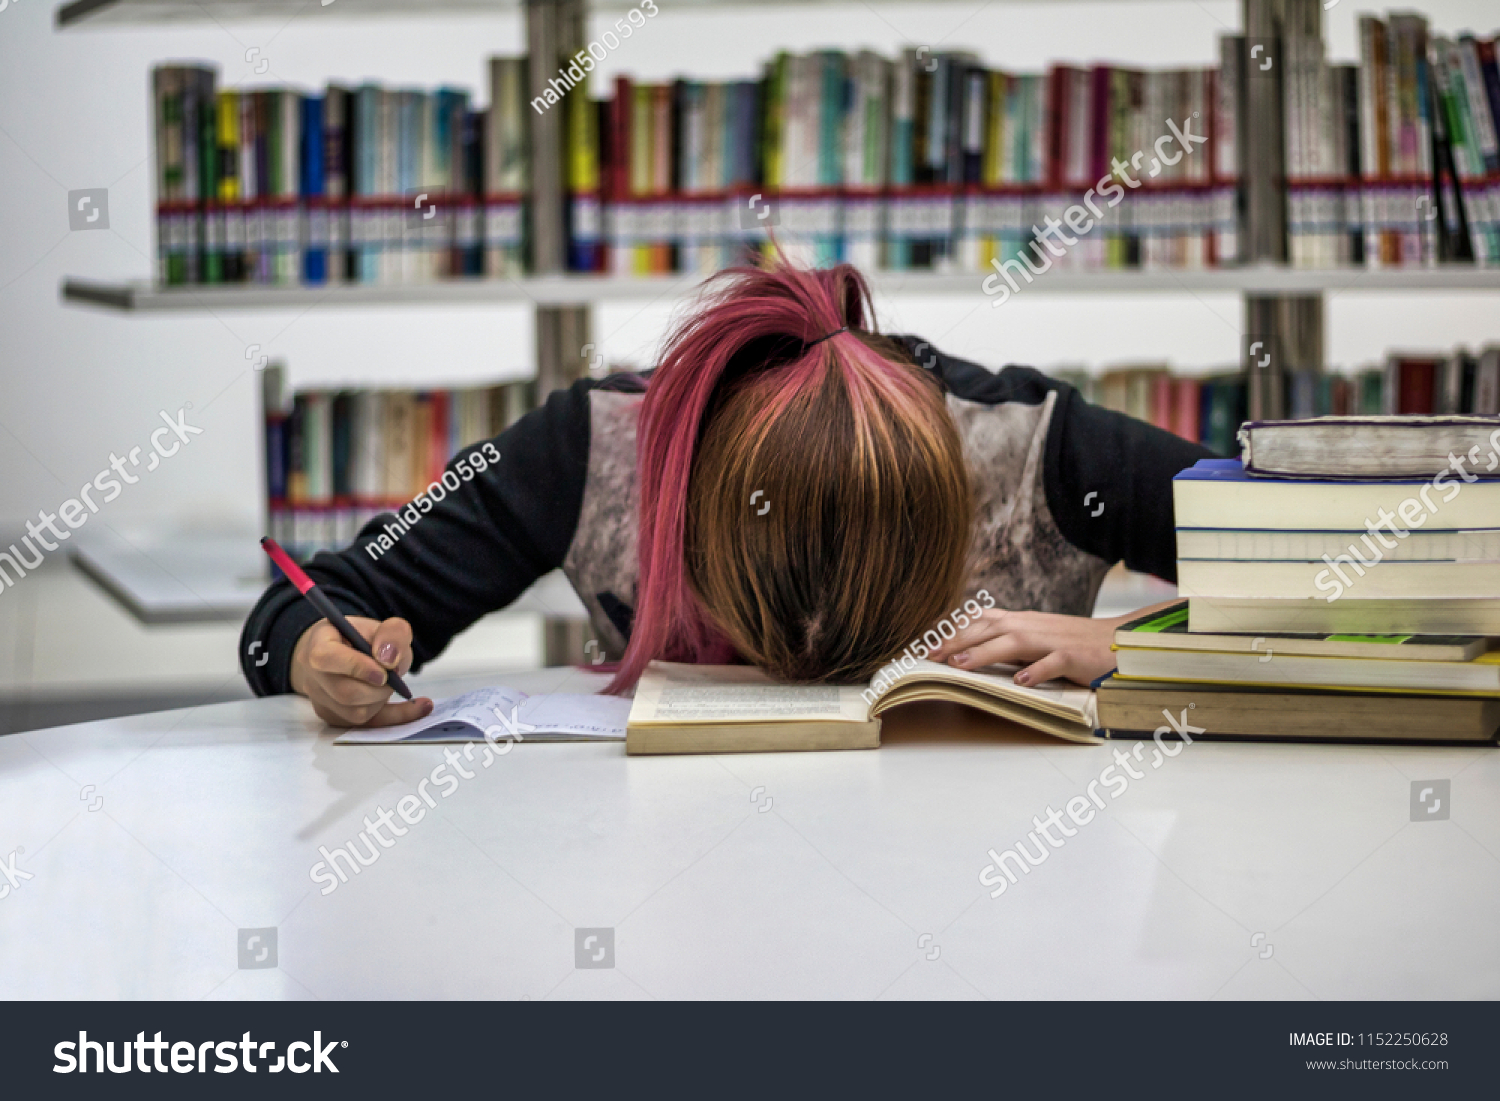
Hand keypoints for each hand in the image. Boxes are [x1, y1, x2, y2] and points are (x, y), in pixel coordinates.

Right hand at [289, 615, 432, 727]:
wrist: (346, 655)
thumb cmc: (360, 639)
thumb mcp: (381, 626)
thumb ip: (392, 633)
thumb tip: (389, 659)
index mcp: (317, 645)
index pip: (325, 659)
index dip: (356, 667)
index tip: (383, 671)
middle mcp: (313, 676)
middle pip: (344, 693)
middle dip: (379, 688)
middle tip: (393, 677)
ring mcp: (321, 701)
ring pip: (355, 713)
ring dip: (383, 700)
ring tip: (391, 683)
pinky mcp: (336, 718)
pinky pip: (368, 726)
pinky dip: (399, 716)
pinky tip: (421, 706)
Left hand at [927, 605, 1157, 687]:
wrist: (1117, 641)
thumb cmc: (1072, 642)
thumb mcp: (1035, 637)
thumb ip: (1007, 641)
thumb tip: (970, 652)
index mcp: (1021, 621)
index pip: (980, 620)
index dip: (953, 631)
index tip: (927, 644)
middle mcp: (1032, 625)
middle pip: (988, 628)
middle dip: (957, 641)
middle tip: (930, 656)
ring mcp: (1052, 640)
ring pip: (1013, 642)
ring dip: (984, 653)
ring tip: (960, 665)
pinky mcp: (1072, 656)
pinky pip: (1052, 662)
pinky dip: (1036, 671)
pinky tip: (1020, 682)